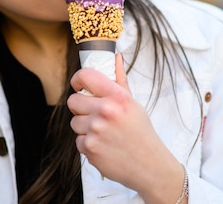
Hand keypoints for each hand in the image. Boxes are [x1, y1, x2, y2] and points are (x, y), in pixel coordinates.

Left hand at [67, 54, 185, 202]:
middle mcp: (105, 111)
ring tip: (102, 132)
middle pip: (73, 101)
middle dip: (80, 107)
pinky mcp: (89, 148)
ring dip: (84, 127)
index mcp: (117, 96)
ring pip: (74, 122)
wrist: (149, 165)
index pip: (85, 76)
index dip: (78, 80)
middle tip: (94, 113)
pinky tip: (103, 146)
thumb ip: (120, 80)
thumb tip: (116, 57)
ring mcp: (96, 130)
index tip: (79, 85)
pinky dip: (88, 144)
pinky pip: (78, 141)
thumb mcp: (133, 104)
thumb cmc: (141, 132)